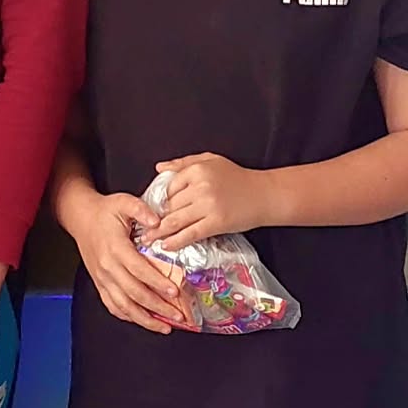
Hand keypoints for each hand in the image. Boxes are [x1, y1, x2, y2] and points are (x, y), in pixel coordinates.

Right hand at [68, 191, 189, 334]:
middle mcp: (107, 267)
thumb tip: (159, 222)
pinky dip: (128, 316)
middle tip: (178, 315)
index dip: (157, 283)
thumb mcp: (124, 202)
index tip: (175, 292)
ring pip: (123, 305)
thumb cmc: (105, 211)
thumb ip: (142, 210)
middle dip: (158, 306)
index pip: (139, 270)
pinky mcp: (99, 283)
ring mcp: (102, 278)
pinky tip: (143, 321)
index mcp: (115, 248)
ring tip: (164, 326)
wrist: (80, 217)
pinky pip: (112, 305)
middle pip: (134, 293)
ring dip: (144, 319)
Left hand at [151, 154, 277, 249]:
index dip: (159, 201)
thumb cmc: (238, 178)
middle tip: (143, 228)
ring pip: (175, 221)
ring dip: (158, 233)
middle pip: (170, 206)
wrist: (265, 194)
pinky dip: (175, 241)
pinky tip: (166, 245)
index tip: (152, 211)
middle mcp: (201, 187)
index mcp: (197, 170)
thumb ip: (183, 163)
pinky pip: (190, 234)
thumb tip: (158, 168)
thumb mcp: (211, 161)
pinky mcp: (217, 222)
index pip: (168, 188)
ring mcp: (208, 205)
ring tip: (147, 239)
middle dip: (156, 219)